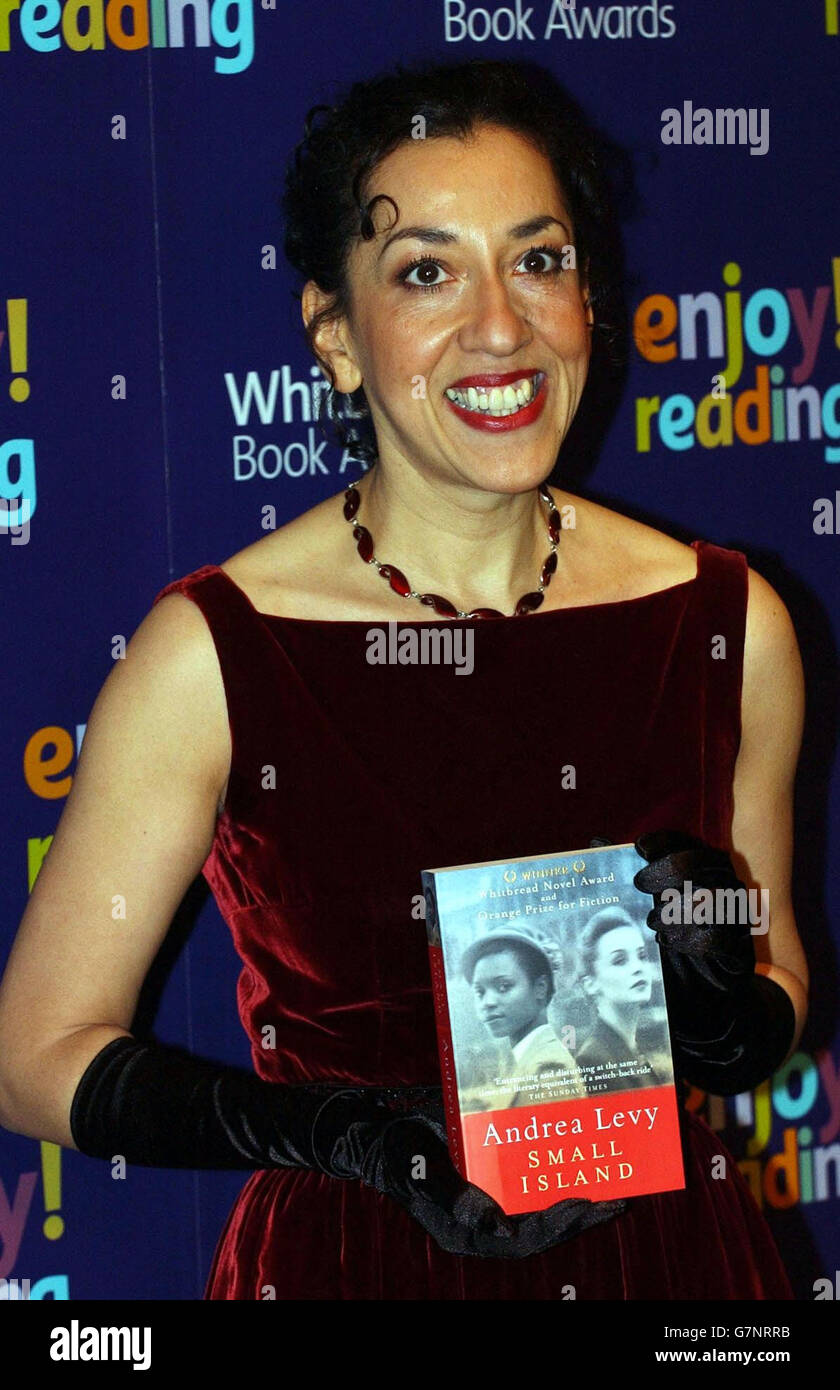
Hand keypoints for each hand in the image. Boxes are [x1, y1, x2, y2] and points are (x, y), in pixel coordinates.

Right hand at [318, 1090, 624, 1257]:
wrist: (384, 1135)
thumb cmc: (398, 1155)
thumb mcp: (418, 1173)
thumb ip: (450, 1197)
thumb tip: (497, 1227)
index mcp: (465, 1231)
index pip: (519, 1241)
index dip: (553, 1227)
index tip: (582, 1206)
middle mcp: (484, 1223)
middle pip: (541, 1230)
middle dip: (581, 1220)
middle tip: (619, 1203)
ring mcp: (491, 1201)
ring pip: (543, 1211)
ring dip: (579, 1204)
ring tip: (617, 1190)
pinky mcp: (495, 1180)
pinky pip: (533, 1187)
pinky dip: (558, 1180)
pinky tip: (585, 1164)